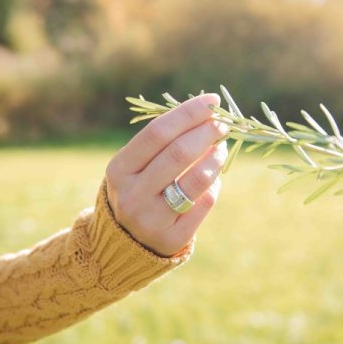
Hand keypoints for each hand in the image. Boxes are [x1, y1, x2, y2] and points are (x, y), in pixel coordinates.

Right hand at [105, 94, 227, 255]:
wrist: (126, 242)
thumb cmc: (139, 189)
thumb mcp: (137, 166)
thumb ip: (165, 143)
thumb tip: (207, 114)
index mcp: (119, 170)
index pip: (157, 133)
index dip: (188, 114)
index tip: (211, 101)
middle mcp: (131, 195)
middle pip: (178, 153)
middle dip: (206, 132)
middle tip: (223, 123)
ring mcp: (151, 219)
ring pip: (196, 180)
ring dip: (215, 158)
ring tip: (221, 147)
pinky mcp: (172, 238)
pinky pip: (204, 203)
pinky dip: (213, 185)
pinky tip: (213, 177)